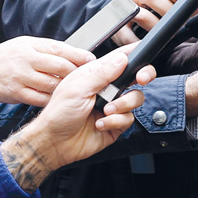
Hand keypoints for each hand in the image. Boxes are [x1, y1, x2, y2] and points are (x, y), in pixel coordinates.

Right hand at [0, 37, 94, 106]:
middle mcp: (28, 60)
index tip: (94, 62)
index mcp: (32, 45)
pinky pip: (42, 99)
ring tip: (77, 92)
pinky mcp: (17, 94)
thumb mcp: (23, 45)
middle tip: (91, 80)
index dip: (82, 57)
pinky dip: (53, 100)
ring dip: (68, 90)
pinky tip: (59, 101)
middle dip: (80, 75)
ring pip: (55, 85)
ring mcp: (22, 78)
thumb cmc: (0, 58)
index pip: (63, 50)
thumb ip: (47, 50)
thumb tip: (73, 54)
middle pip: (63, 68)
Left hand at [0, 50, 151, 189]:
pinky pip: (128, 119)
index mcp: (96, 74)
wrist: (54, 142)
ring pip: (136, 98)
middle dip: (143, 76)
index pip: (121, 59)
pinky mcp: (116, 123)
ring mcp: (113, 106)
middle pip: (137, 77)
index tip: (143, 57)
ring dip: (122, 105)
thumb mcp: (78, 88)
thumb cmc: (58, 113)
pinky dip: (114, 121)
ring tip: (105, 110)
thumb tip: (121, 58)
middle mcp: (107, 89)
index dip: (136, 55)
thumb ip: (102, 73)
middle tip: (140, 79)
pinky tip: (100, 123)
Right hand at [115, 0, 187, 42]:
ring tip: (169, 33)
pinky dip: (140, 41)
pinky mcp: (119, 24)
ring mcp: (124, 7)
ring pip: (142, 16)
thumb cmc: (154, 2)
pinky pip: (128, 34)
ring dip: (158, 26)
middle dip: (170, 10)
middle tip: (181, 20)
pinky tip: (151, 43)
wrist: (130, 10)